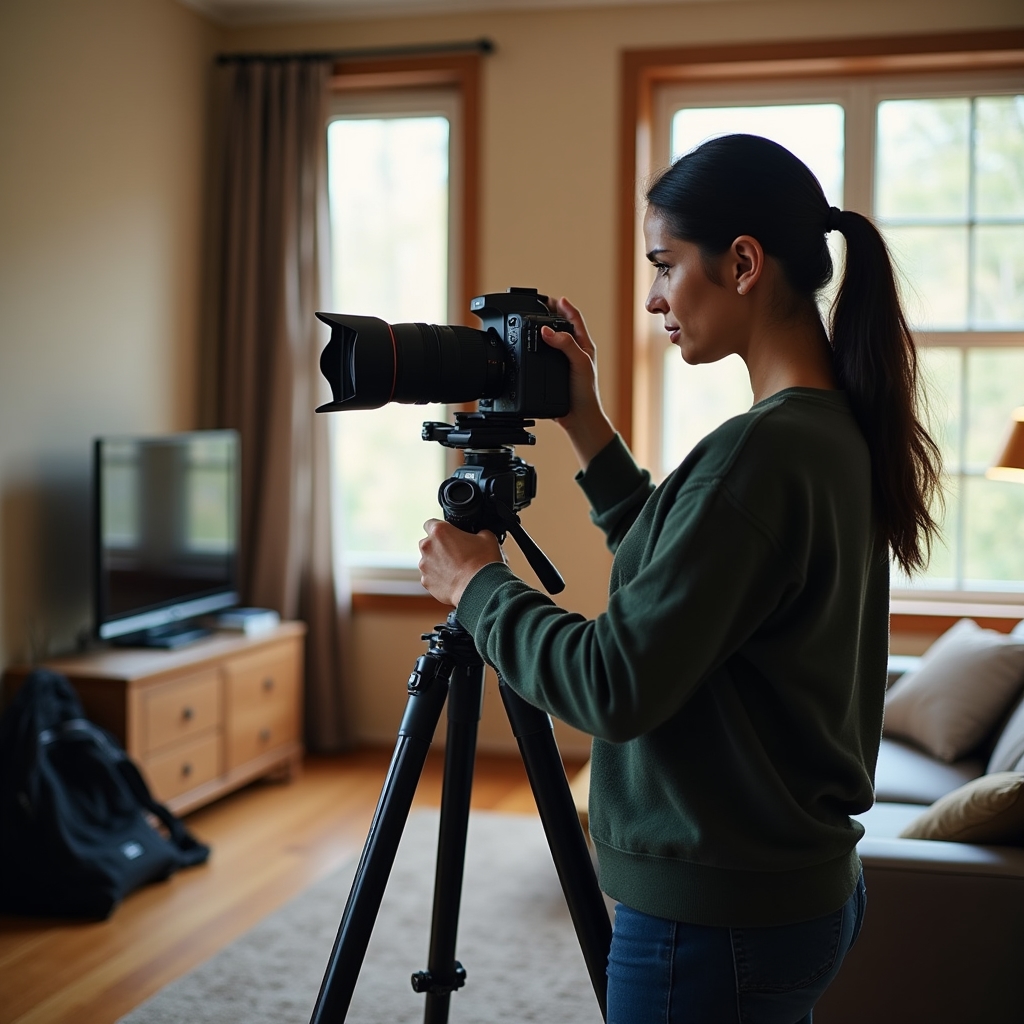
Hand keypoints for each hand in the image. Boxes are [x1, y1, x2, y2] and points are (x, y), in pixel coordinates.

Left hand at [418, 520, 503, 606]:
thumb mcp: (487, 537)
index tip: (449, 535)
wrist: (480, 589)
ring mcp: (424, 565)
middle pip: (428, 543)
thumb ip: (477, 532)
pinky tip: (452, 580)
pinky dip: (438, 578)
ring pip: (428, 561)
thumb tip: (478, 535)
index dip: (441, 529)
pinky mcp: (426, 582)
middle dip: (438, 547)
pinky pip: (430, 577)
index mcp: (440, 531)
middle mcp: (427, 546)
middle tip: (455, 553)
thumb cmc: (483, 563)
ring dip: (438, 563)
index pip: (430, 524)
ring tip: (455, 570)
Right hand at [541, 297, 614, 469]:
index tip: (552, 298)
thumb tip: (546, 330)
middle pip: (562, 327)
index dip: (564, 307)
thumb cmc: (585, 393)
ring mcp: (564, 363)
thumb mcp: (579, 363)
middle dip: (552, 314)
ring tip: (533, 320)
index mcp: (584, 346)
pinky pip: (544, 357)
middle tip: (539, 304)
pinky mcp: (554, 374)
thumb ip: (565, 345)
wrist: (579, 418)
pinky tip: (529, 348)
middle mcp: (574, 352)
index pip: (574, 319)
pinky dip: (536, 349)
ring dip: (543, 330)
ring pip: (553, 341)